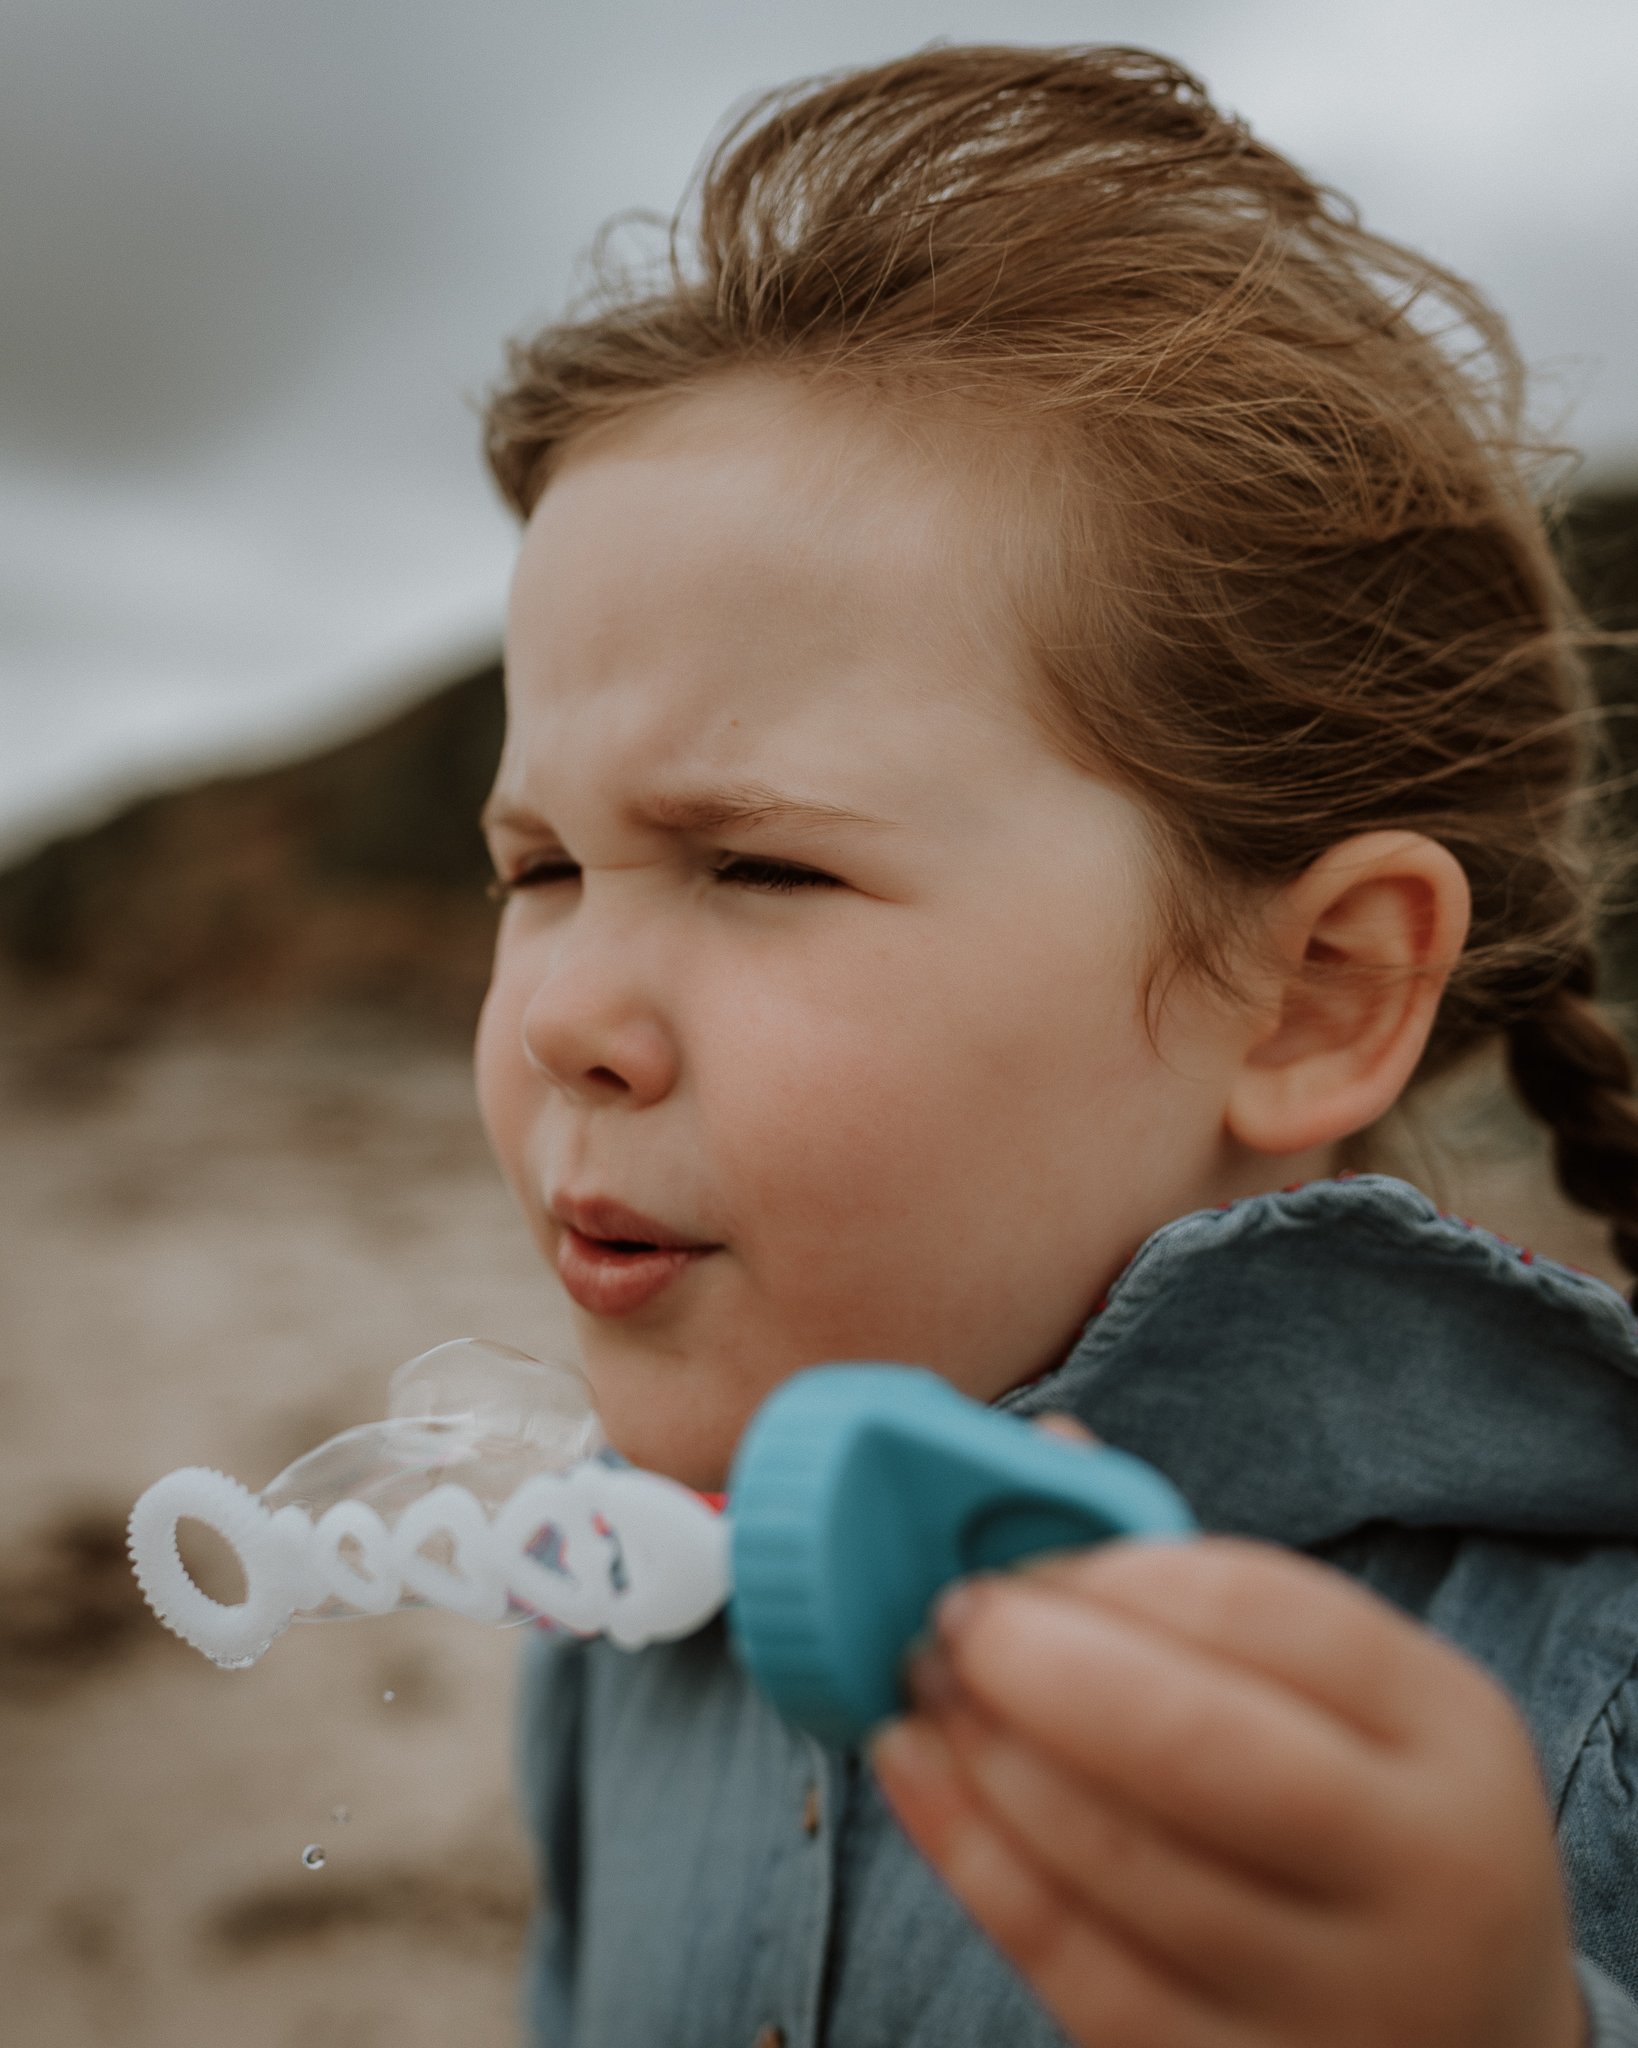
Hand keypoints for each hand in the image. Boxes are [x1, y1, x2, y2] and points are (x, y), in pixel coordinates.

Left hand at [871, 1527, 1585, 2047]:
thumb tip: (1041, 1454)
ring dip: (987, 1753)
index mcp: (1449, 1731)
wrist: (1469, 2038)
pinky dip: (971, 1852)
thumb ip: (1198, 1585)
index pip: (1267, 1612)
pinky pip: (1072, 1961)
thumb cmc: (1363, 1810)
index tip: (1018, 1552)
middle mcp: (1416, 1868)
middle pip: (1193, 1743)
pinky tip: (917, 1771)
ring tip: (921, 1684)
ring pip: (1118, 1859)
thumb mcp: (1344, 1695)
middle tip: (950, 1617)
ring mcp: (1333, 1995)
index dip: (1117, 1570)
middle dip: (1039, 1663)